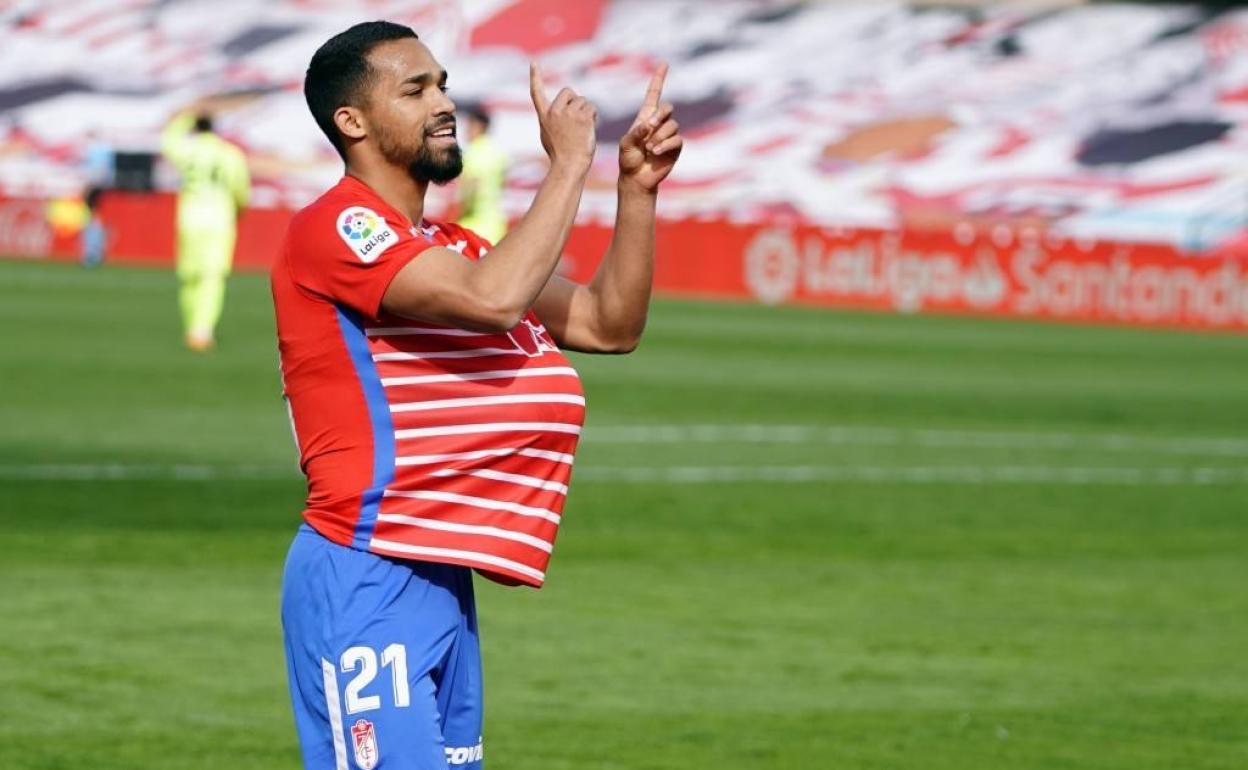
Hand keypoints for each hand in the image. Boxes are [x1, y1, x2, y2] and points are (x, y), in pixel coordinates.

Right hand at [530, 62, 596, 171]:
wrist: (569, 165)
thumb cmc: (560, 154)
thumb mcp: (548, 134)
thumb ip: (552, 119)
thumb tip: (560, 109)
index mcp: (544, 116)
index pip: (536, 92)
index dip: (535, 76)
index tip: (533, 63)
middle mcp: (554, 112)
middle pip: (568, 91)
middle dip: (575, 101)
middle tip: (577, 120)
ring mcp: (568, 114)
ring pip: (583, 100)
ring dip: (586, 111)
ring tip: (582, 129)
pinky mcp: (582, 118)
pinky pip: (592, 108)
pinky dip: (594, 116)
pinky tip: (589, 128)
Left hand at [619, 63, 682, 192]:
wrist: (636, 178)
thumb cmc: (628, 159)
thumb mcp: (626, 143)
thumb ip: (636, 132)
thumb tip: (649, 125)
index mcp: (645, 117)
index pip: (654, 94)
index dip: (659, 79)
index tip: (664, 64)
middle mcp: (659, 123)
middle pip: (668, 108)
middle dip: (660, 115)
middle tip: (649, 127)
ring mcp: (668, 135)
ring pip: (672, 125)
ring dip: (659, 136)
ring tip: (649, 148)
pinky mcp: (675, 147)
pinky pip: (676, 140)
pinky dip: (665, 145)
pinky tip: (655, 152)